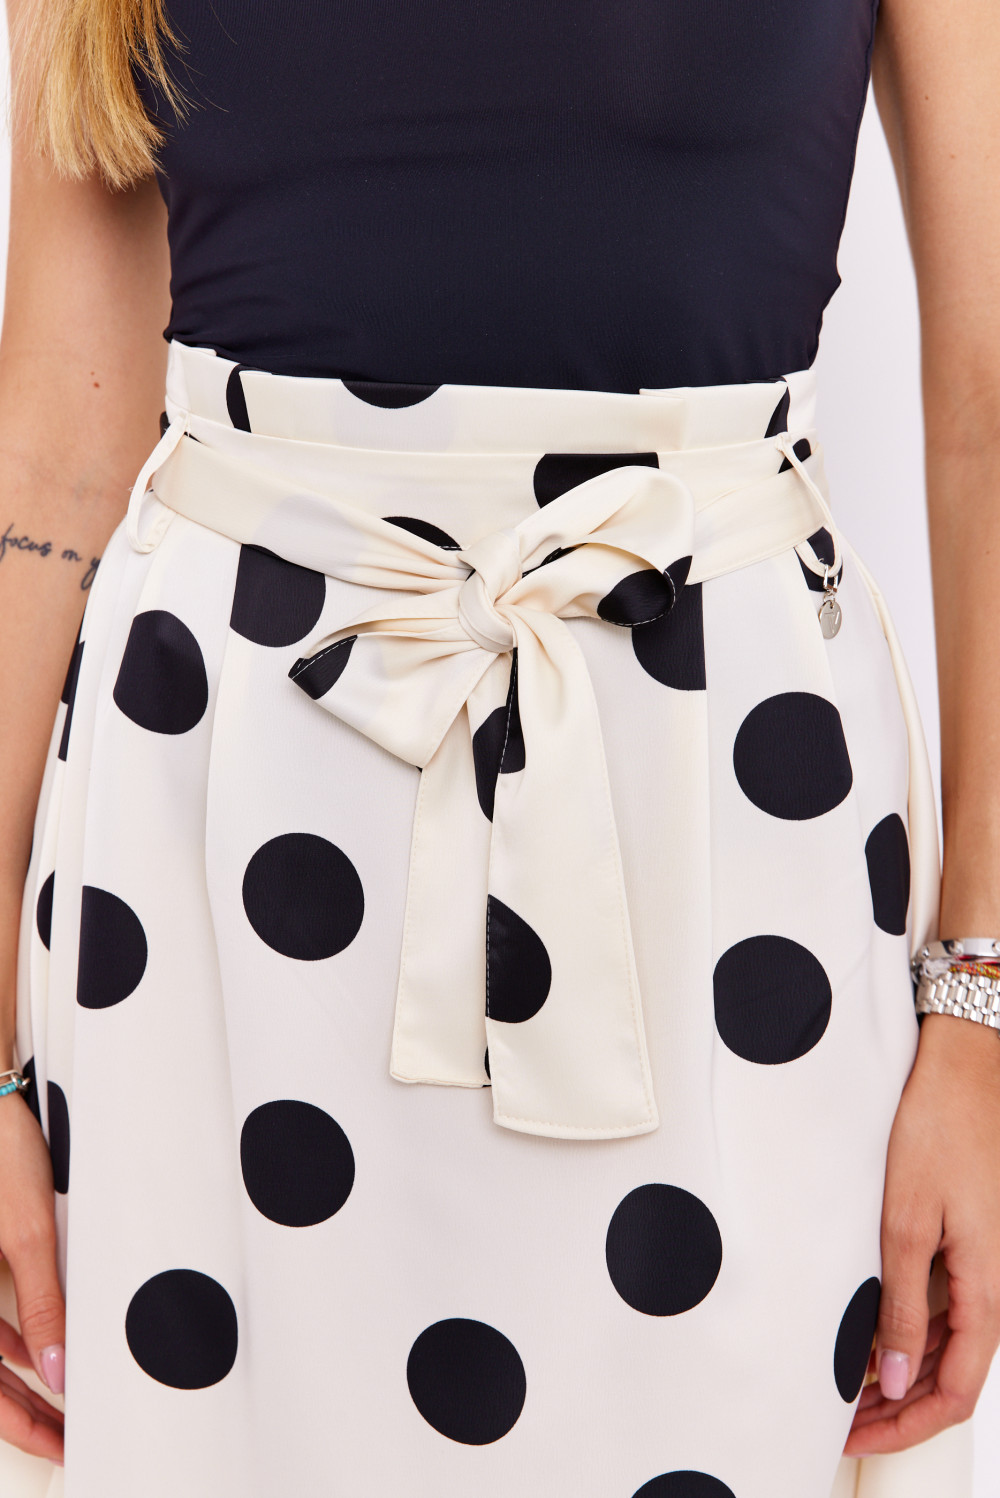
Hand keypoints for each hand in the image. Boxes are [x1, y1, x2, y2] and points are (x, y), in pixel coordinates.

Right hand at [0, 1089, 64, 1464]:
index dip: (24, 1426)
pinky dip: (12, 1345)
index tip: (64, 1446)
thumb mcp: (25, 1231)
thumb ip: (42, 1304)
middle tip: (73, 1437)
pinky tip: (43, 1355)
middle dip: (25, 1414)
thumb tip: (56, 1373)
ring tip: (68, 1404)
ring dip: (21, 1384)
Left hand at [844, 1013, 999, 1455]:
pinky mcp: (967, 1242)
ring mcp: (982, 1264)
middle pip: (951, 1377)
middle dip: (897, 1410)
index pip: (956, 1392)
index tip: (857, 1436)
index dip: (906, 1425)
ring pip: (948, 1347)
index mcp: (988, 1287)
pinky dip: (908, 1333)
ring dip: (901, 1373)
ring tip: (843, 1385)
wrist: (964, 1068)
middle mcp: (993, 1283)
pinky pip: (945, 1309)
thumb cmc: (938, 1128)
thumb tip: (895, 1381)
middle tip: (840, 1422)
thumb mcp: (906, 1220)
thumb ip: (903, 1305)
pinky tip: (870, 1333)